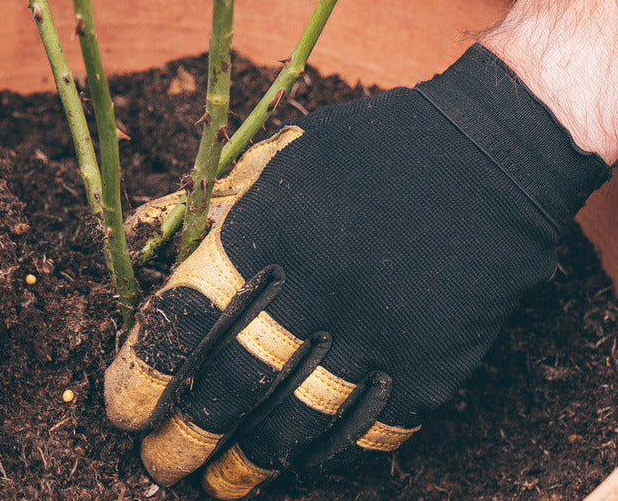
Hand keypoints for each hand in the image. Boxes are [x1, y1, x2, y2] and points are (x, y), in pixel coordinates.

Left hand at [106, 46, 611, 497]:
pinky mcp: (434, 362)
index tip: (123, 409)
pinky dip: (323, 456)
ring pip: (295, 422)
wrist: (494, 151)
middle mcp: (321, 283)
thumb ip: (201, 208)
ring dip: (245, 463)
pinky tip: (293, 466)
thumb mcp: (274, 156)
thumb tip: (131, 252)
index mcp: (270, 225)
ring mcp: (381, 329)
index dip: (145, 375)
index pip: (185, 319)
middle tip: (159, 463)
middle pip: (233, 382)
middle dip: (185, 435)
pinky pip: (368, 432)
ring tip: (214, 483)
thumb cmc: (368, 152)